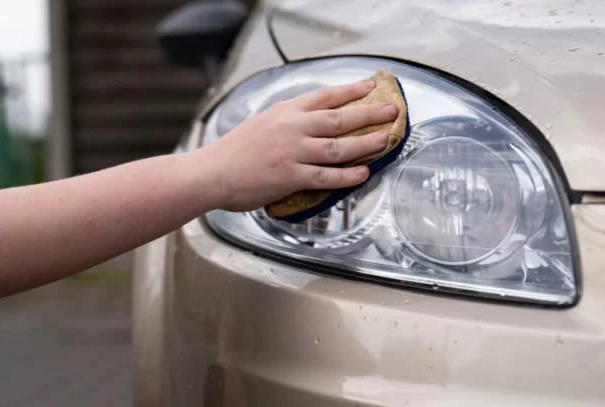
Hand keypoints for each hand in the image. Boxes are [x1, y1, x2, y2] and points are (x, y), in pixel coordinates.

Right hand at [200, 79, 398, 212]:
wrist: (211, 172)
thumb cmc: (233, 152)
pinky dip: (348, 175)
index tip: (371, 86)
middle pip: (340, 118)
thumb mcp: (261, 123)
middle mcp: (292, 128)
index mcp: (285, 112)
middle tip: (392, 111)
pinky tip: (364, 172)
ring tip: (386, 139)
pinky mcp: (292, 176)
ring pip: (339, 146)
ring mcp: (293, 152)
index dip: (351, 91)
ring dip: (366, 142)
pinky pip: (327, 176)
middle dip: (370, 114)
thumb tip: (310, 125)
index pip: (325, 96)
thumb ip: (287, 122)